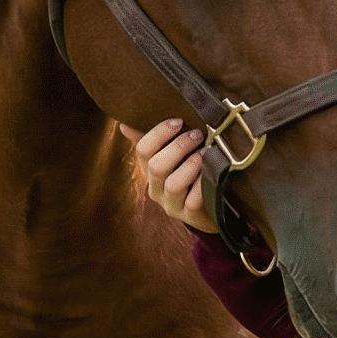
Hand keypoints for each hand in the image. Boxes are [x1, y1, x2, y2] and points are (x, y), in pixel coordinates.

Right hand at [130, 118, 217, 232]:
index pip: (143, 150)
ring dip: (190, 165)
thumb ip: (154, 140)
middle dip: (178, 147)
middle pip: (157, 167)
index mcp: (149, 170)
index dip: (159, 134)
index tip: (178, 122)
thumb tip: (124, 124)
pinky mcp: (190, 216)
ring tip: (206, 152)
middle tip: (197, 135)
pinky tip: (212, 173)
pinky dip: (202, 185)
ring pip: (173, 185)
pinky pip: (193, 201)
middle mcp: (157, 189)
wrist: (209, 209)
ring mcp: (172, 204)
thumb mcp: (172, 158)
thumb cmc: (190, 176)